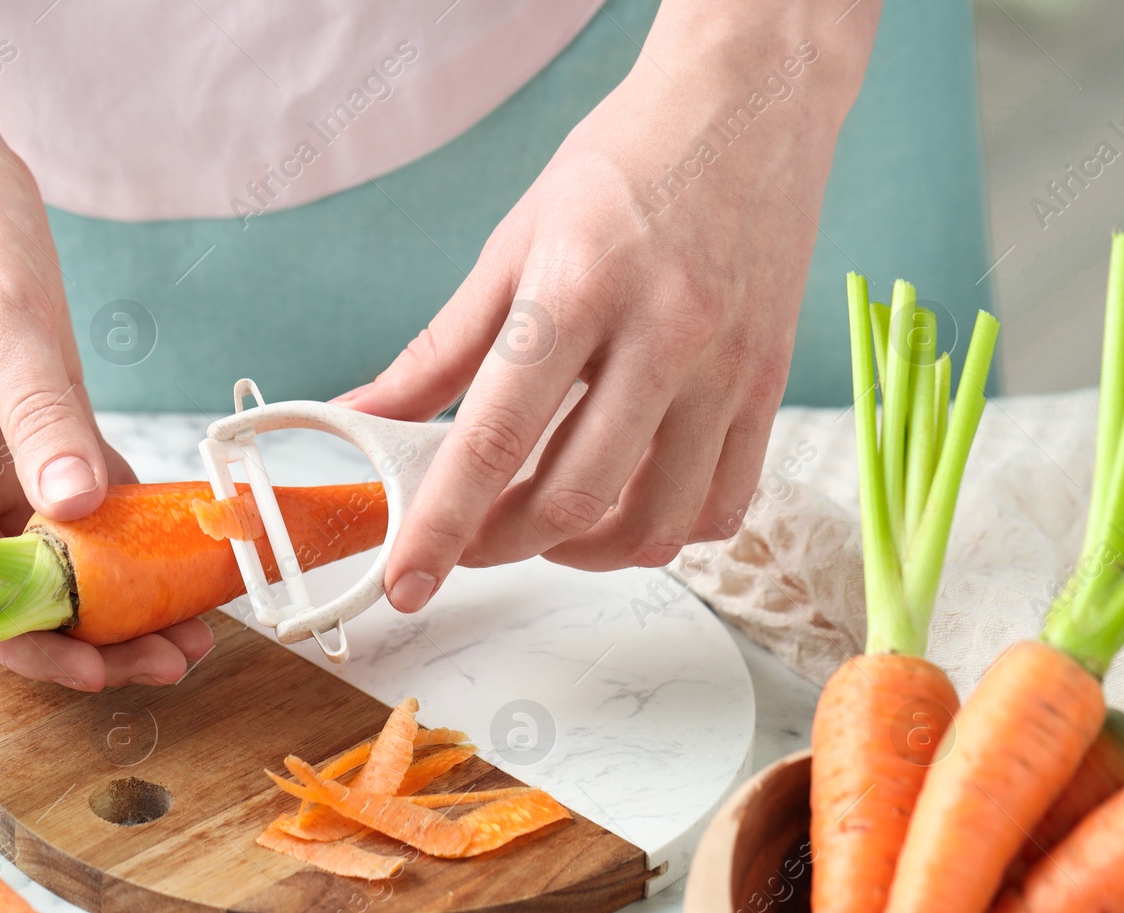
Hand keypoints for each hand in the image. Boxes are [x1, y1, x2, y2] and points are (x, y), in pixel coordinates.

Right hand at [0, 1, 214, 687]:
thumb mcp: (4, 316)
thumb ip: (38, 413)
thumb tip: (74, 512)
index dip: (27, 637)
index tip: (99, 666)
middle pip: (8, 591)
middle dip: (87, 639)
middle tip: (173, 659)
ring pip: (50, 563)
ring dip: (116, 604)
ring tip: (191, 632)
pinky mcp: (28, 440)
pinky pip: (81, 511)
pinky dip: (129, 544)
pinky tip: (183, 569)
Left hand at [337, 2, 879, 610]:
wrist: (747, 106)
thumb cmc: (624, 165)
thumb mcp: (512, 243)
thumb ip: (441, 348)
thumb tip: (368, 415)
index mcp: (579, 289)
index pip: (495, 438)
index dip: (441, 525)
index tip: (405, 581)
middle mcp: (664, 335)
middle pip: (574, 499)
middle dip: (502, 545)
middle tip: (467, 537)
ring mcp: (727, 368)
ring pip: (655, 525)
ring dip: (582, 553)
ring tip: (542, 528)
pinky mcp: (769, 386)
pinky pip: (722, 506)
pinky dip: (663, 533)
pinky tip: (623, 506)